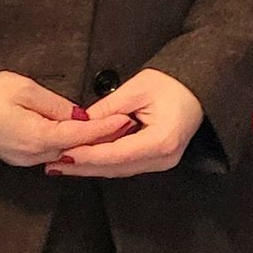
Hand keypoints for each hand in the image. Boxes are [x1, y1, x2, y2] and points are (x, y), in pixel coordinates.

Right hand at [0, 72, 132, 169]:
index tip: (126, 120)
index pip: (81, 134)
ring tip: (108, 130)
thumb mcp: (26, 89)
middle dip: (99, 139)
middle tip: (124, 126)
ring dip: (83, 143)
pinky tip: (78, 135)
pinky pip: (48, 152)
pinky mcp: (15, 156)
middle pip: (74, 149)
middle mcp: (31, 155)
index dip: (106, 128)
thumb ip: (57, 106)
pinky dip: (66, 145)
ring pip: (62, 153)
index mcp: (36, 137)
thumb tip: (80, 115)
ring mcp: (22, 159)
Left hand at [53, 69, 205, 177]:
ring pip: (118, 170)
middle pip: (115, 168)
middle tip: (53, 165)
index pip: (117, 154)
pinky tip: (84, 159)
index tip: (63, 154)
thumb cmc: (173, 83)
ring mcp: (162, 162)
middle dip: (83, 166)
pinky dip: (103, 162)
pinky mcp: (157, 160)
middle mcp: (164, 158)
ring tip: (62, 163)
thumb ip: (108, 108)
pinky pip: (126, 165)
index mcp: (161, 140)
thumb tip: (80, 123)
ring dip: (90, 167)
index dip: (88, 155)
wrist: (199, 88)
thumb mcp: (138, 88)